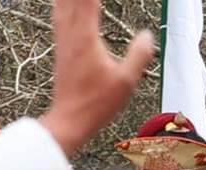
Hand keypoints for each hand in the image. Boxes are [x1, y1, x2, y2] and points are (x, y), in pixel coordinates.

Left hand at [40, 0, 158, 155]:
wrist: (68, 120)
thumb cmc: (95, 104)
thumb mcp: (126, 82)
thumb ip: (138, 55)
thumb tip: (147, 34)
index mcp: (85, 36)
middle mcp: (70, 33)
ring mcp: (63, 39)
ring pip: (62, 2)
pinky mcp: (61, 47)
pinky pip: (59, 14)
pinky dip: (63, 2)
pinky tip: (63, 1)